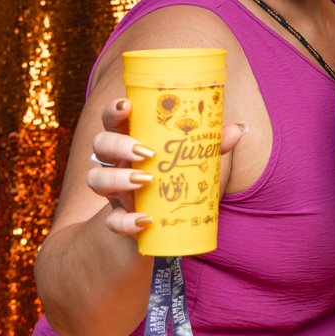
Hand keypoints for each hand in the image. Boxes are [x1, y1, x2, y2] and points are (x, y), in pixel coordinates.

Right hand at [87, 98, 245, 237]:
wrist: (159, 229)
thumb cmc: (174, 183)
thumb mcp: (192, 163)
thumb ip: (211, 146)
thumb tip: (238, 128)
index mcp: (131, 141)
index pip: (113, 120)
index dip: (113, 110)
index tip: (127, 106)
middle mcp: (116, 164)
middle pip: (100, 144)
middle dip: (118, 144)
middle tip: (146, 151)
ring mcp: (114, 192)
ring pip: (96, 180)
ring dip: (118, 178)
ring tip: (146, 180)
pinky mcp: (118, 220)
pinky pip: (111, 222)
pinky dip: (125, 221)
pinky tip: (144, 220)